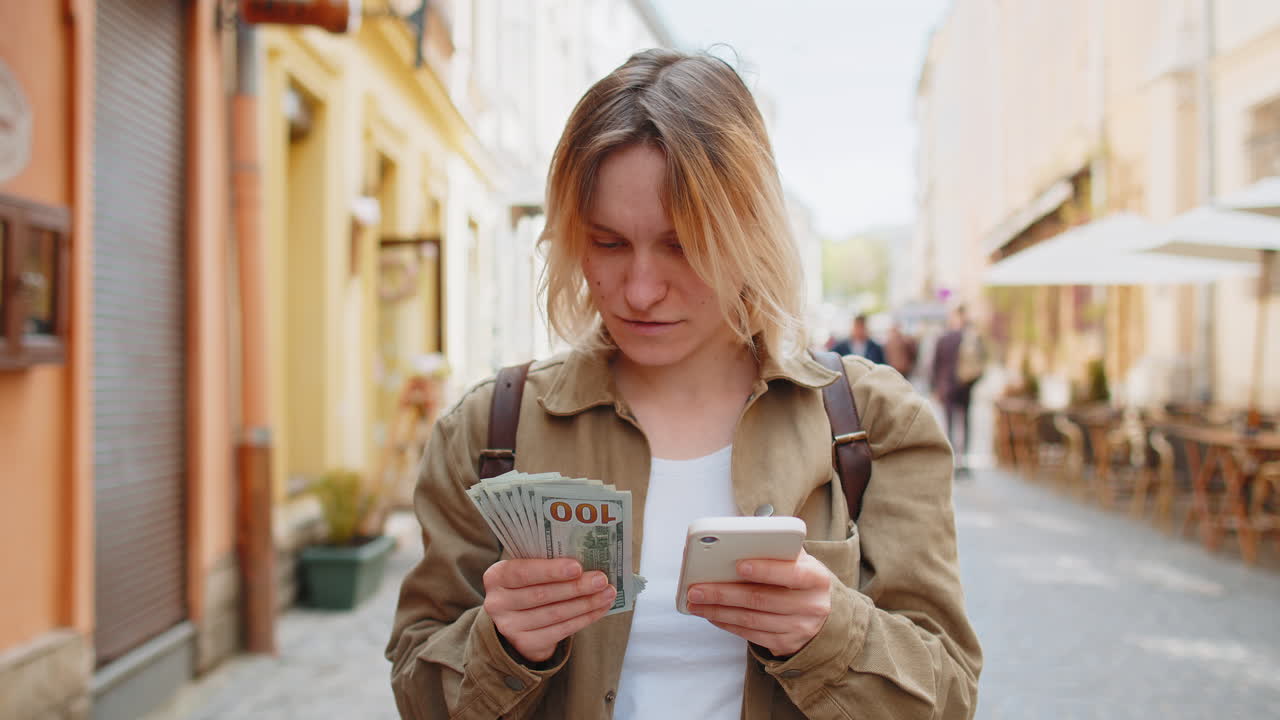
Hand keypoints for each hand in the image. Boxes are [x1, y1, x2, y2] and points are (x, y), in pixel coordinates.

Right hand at [482, 559, 615, 662]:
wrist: (516, 620)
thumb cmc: (528, 585)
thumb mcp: (528, 570)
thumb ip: (546, 563)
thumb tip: (587, 557)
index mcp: (496, 577)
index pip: (522, 572)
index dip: (550, 570)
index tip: (577, 566)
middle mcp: (497, 603)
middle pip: (542, 595)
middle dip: (576, 587)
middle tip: (601, 579)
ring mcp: (509, 627)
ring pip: (555, 614)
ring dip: (586, 603)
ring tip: (608, 593)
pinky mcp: (525, 644)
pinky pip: (561, 631)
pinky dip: (584, 619)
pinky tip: (600, 608)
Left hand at [686, 549, 832, 656]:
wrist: (823, 616)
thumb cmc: (801, 580)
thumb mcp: (800, 562)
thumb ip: (777, 549)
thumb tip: (736, 541)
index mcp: (816, 578)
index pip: (792, 572)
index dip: (766, 569)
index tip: (739, 565)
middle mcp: (812, 605)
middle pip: (761, 599)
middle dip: (724, 593)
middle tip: (696, 588)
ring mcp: (799, 628)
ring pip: (751, 619)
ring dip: (718, 610)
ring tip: (695, 601)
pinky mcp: (786, 644)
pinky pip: (751, 634)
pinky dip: (727, 623)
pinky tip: (711, 613)